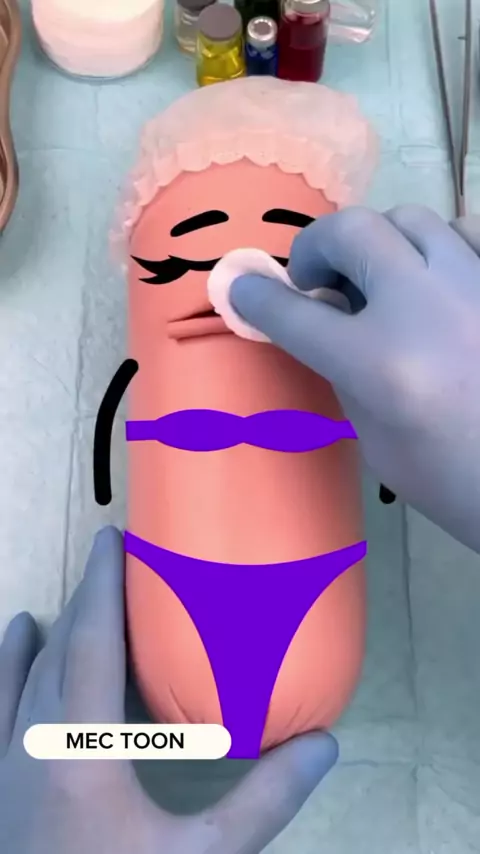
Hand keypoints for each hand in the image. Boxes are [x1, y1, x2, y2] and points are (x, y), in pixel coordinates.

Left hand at [0, 527, 337, 853]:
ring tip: (88, 588)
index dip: (105, 583)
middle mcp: (34, 735)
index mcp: (80, 744)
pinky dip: (9, 657)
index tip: (115, 537)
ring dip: (63, 620)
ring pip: (34, 664)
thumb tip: (326, 745)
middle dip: (91, 593)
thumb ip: (263, 803)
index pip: (93, 639)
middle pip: (65, 642)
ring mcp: (6, 755)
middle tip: (120, 555)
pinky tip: (18, 629)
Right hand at [230, 207, 479, 552]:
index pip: (295, 314)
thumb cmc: (451, 478)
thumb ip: (344, 370)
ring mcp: (475, 283)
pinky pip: (467, 228)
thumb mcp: (376, 440)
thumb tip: (328, 317)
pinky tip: (437, 278)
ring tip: (383, 279)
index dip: (257, 297)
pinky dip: (441, 244)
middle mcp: (425, 307)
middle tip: (319, 282)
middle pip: (350, 230)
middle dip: (318, 249)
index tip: (242, 287)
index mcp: (380, 363)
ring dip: (380, 243)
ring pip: (411, 217)